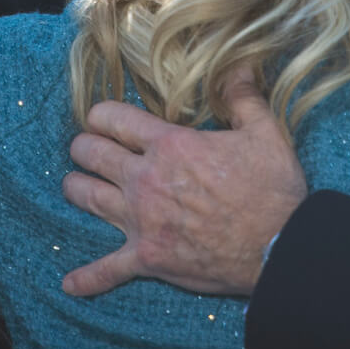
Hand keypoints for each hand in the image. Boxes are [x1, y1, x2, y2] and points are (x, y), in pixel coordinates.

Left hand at [60, 70, 306, 296]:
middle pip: (91, 154)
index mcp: (170, 145)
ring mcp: (141, 220)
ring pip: (87, 197)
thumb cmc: (272, 188)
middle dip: (84, 147)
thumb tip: (238, 64)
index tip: (102, 117)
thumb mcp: (265, 131)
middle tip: (87, 148)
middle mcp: (145, 179)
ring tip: (75, 185)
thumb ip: (243, 96)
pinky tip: (70, 284)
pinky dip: (88, 278)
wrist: (278, 246)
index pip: (114, 119)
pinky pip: (107, 269)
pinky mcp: (147, 257)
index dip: (101, 114)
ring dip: (77, 188)